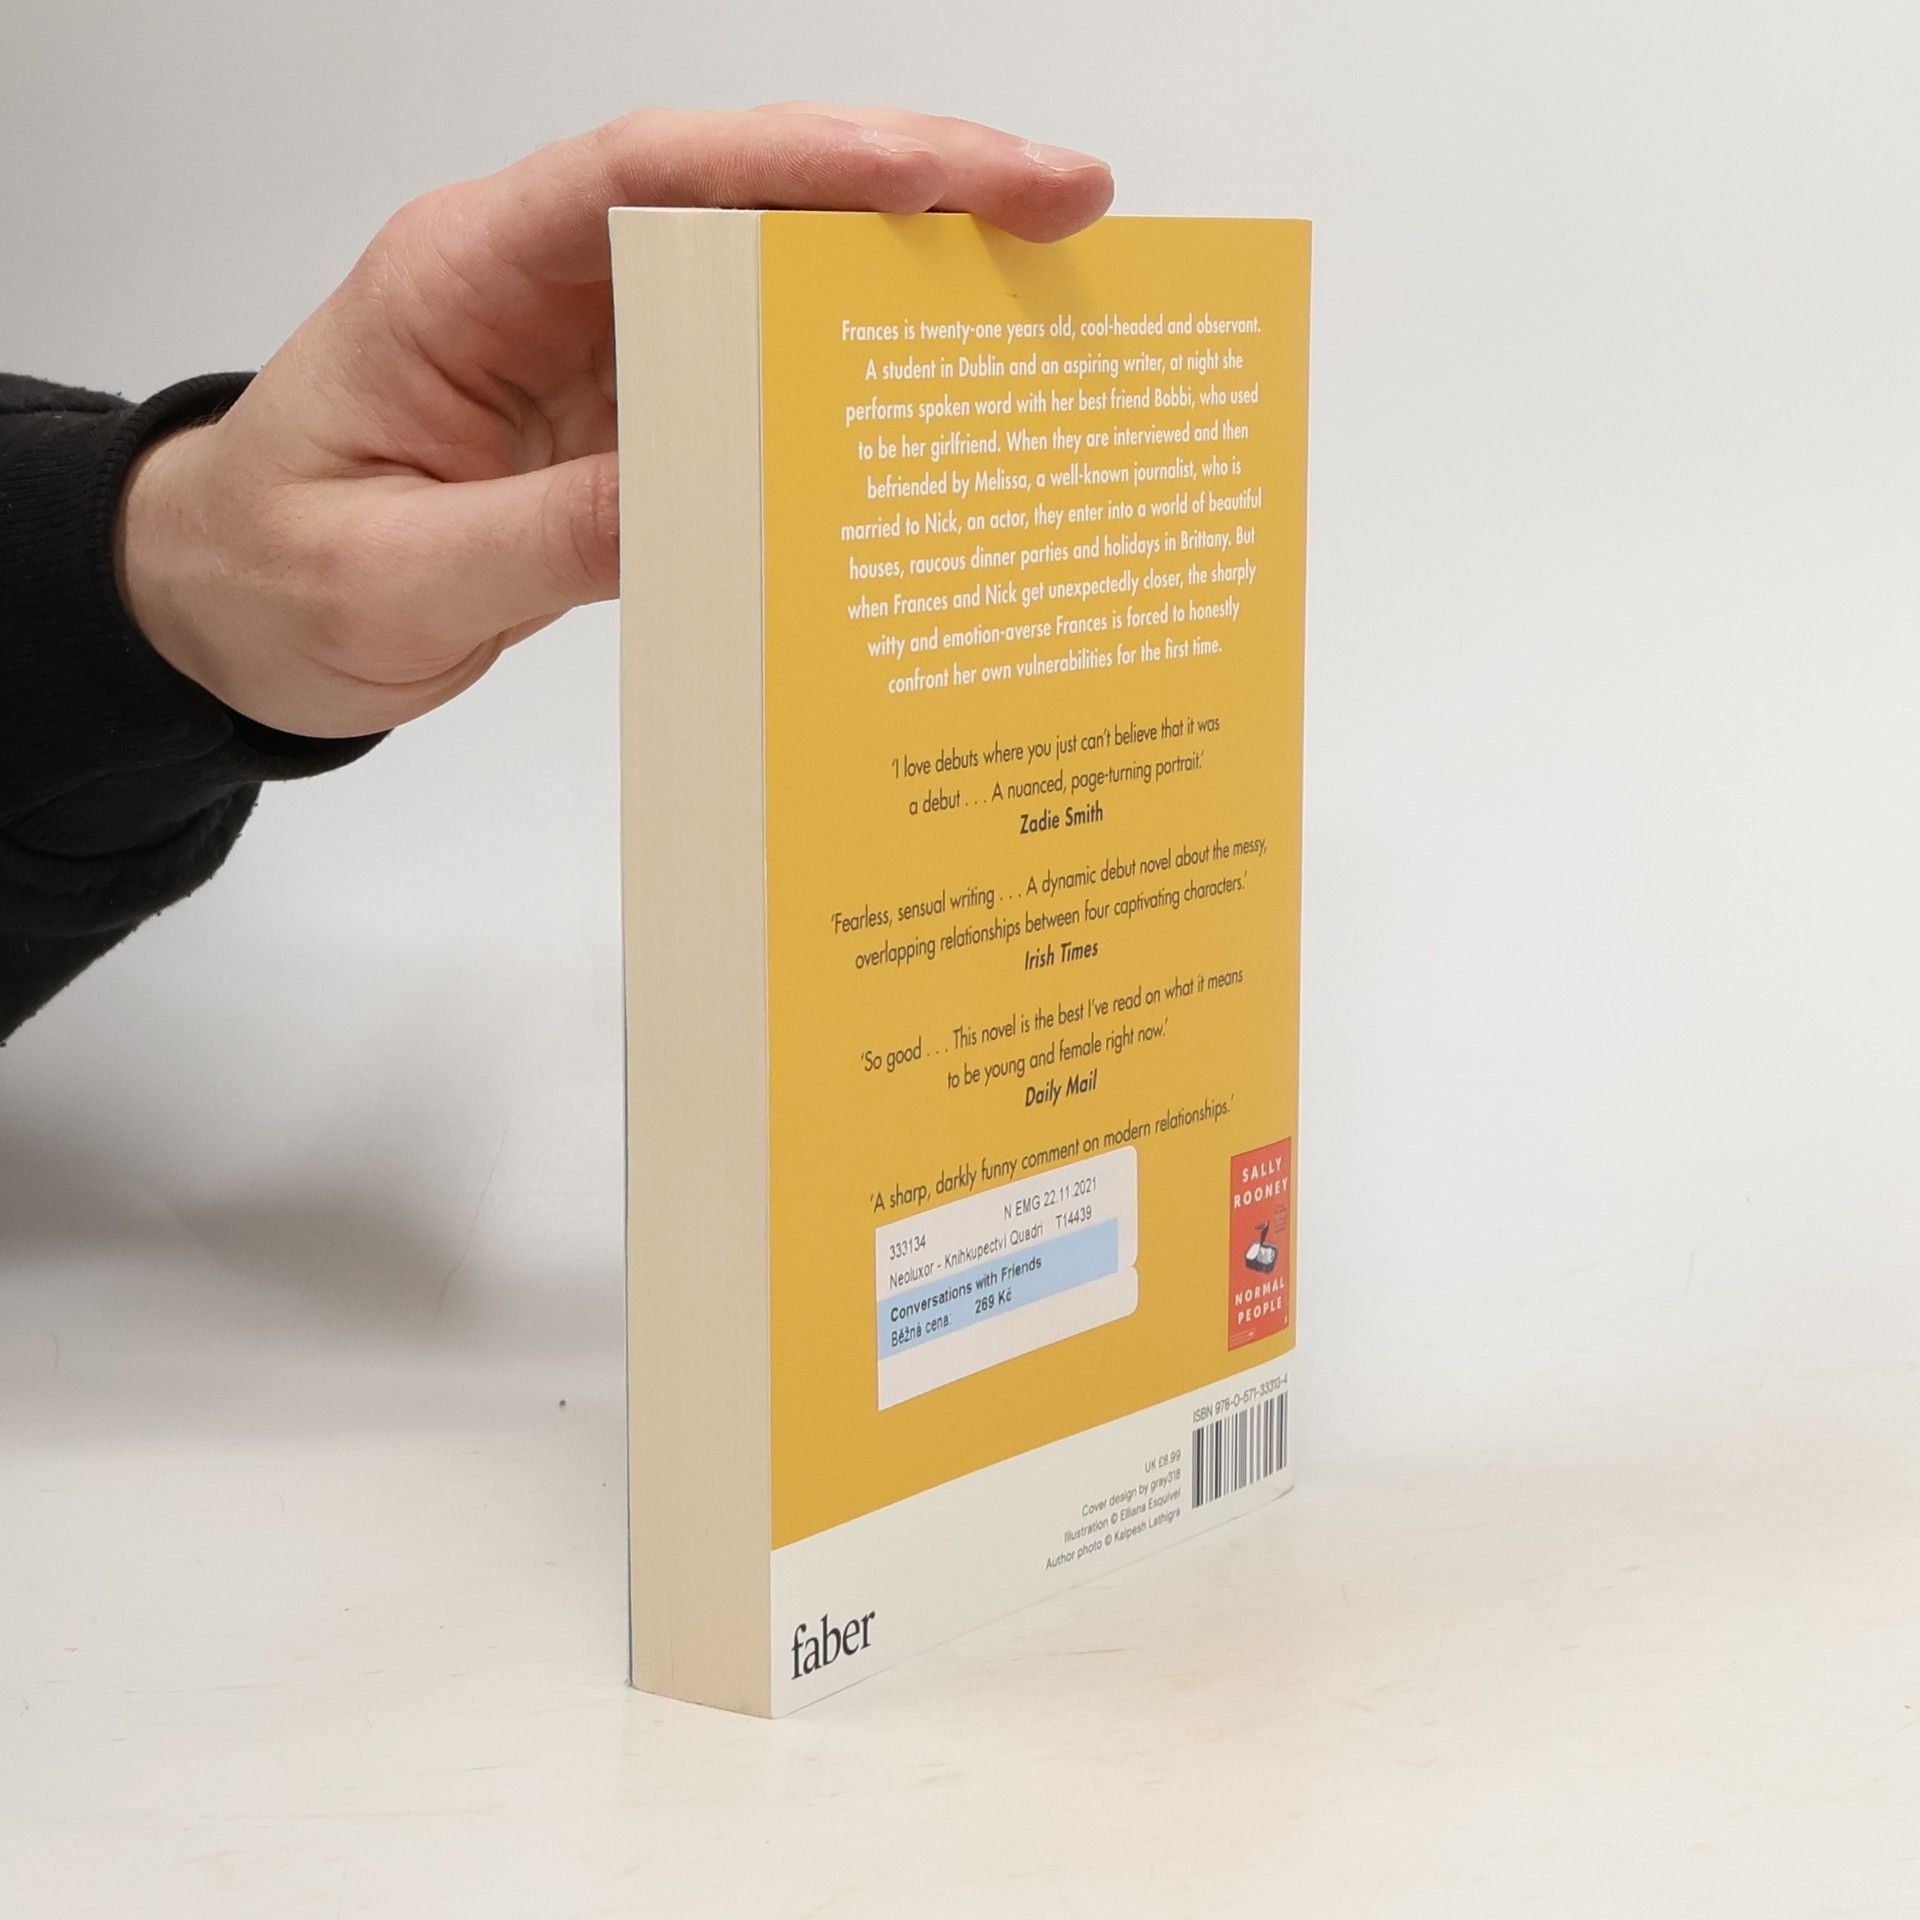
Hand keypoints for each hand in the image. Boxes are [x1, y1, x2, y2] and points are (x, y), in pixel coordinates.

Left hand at [115, 104, 1113, 738]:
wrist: (234, 612)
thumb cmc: (276, 575)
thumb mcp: (400, 575)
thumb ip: (553, 535)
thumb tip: (714, 504)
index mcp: (467, 273)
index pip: (653, 174)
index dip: (805, 160)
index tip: (945, 172)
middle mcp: (548, 283)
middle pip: (745, 194)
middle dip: (910, 185)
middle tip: (1063, 200)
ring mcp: (599, 345)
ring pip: (771, 277)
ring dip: (904, 274)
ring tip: (1045, 279)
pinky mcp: (630, 418)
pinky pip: (758, 382)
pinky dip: (851, 383)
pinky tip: (941, 399)